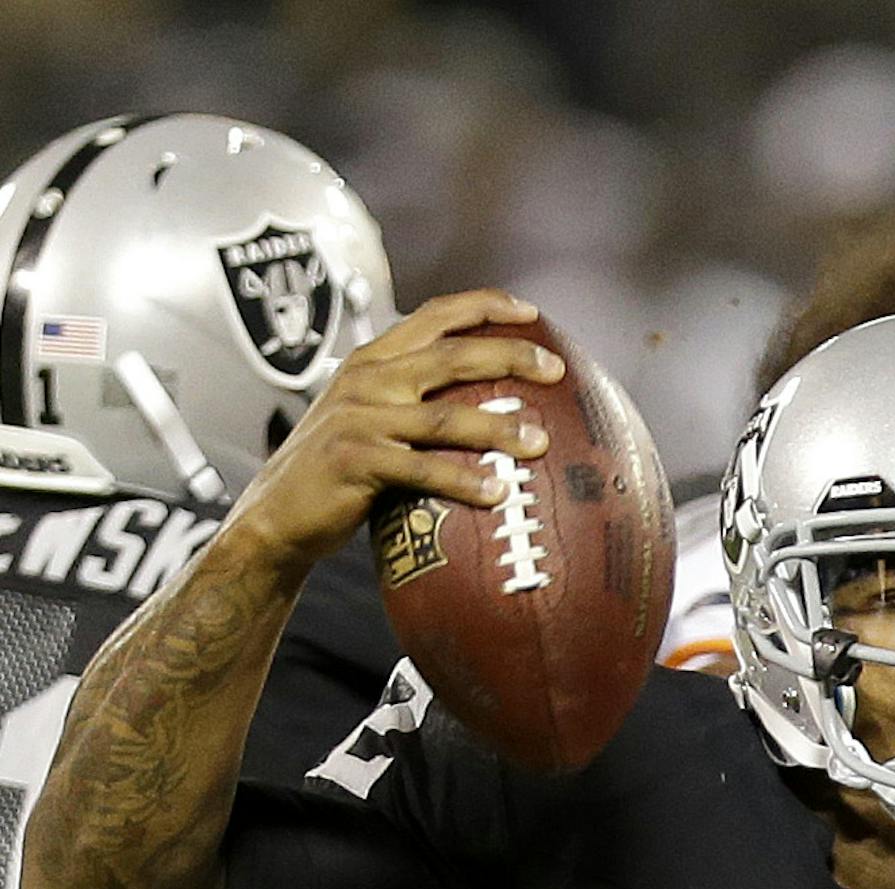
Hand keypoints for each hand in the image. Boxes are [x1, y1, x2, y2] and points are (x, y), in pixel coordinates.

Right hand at [225, 291, 563, 574]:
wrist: (278, 514)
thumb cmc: (338, 474)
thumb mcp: (374, 424)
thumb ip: (417, 409)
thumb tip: (490, 418)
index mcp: (374, 362)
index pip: (434, 316)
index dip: (483, 307)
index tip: (529, 312)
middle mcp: (368, 380)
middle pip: (451, 355)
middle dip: (508, 356)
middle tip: (554, 368)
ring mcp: (360, 418)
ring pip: (444, 416)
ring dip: (497, 428)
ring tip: (539, 443)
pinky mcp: (355, 460)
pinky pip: (421, 469)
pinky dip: (462, 481)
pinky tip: (497, 493)